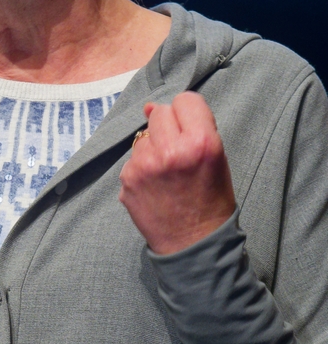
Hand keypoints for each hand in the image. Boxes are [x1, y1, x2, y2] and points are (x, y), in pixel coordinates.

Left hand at [119, 92, 235, 254]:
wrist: (193, 243)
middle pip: (160, 113)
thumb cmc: (210, 199)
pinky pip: (133, 158)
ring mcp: (145, 165)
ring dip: (153, 147)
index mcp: (201, 142)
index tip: (190, 127)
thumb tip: (150, 108)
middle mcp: (171, 150)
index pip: (185, 100)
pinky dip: (142, 167)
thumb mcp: (216, 158)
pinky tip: (155, 185)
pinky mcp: (128, 179)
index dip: (188, 113)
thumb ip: (189, 128)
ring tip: (167, 173)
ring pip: (143, 136)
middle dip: (169, 127)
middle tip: (178, 151)